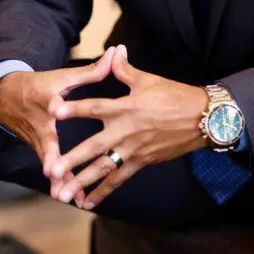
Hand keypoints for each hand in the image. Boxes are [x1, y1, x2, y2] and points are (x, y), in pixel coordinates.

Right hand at [0, 47, 116, 205]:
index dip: (53, 110)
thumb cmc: (39, 85)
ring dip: (59, 180)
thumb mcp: (62, 77)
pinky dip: (62, 182)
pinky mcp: (40, 150)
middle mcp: (40, 124)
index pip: (49, 107)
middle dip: (51, 162)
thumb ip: (91, 70)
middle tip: (55, 177)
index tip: (54, 115)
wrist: (6, 97)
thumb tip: (116, 53)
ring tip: (69, 197)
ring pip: (50, 162)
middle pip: (46, 145)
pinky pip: (53, 168)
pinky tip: (76, 198)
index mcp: (46, 102)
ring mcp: (37, 140)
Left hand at [46, 45, 208, 209]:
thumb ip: (125, 70)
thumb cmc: (175, 95)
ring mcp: (134, 149)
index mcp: (126, 107)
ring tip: (61, 195)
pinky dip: (102, 191)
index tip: (53, 110)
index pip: (94, 107)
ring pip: (103, 168)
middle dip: (72, 159)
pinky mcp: (141, 162)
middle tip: (52, 169)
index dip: (74, 108)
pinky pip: (119, 179)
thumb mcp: (149, 80)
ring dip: (82, 182)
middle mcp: (127, 131)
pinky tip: (86, 202)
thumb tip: (115, 50)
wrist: (201, 118)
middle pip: (94, 146)